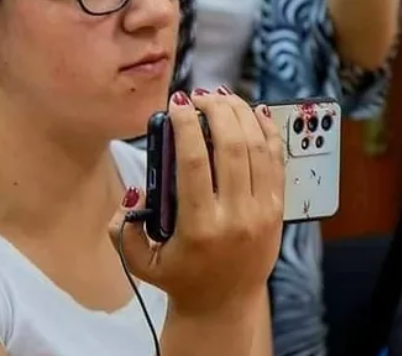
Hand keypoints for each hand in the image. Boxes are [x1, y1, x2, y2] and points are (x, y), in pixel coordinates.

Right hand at [110, 87, 284, 316]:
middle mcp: (235, 217)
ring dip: (241, 115)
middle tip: (200, 96)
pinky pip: (276, 161)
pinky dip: (267, 132)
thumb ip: (124, 226)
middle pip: (231, 146)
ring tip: (223, 98)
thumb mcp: (140, 260)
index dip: (186, 125)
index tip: (176, 104)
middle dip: (216, 111)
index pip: (193, 162)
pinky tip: (254, 112)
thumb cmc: (179, 278)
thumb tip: (134, 191)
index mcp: (199, 227)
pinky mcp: (276, 210)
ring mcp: (261, 212)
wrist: (224, 306)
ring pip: (257, 148)